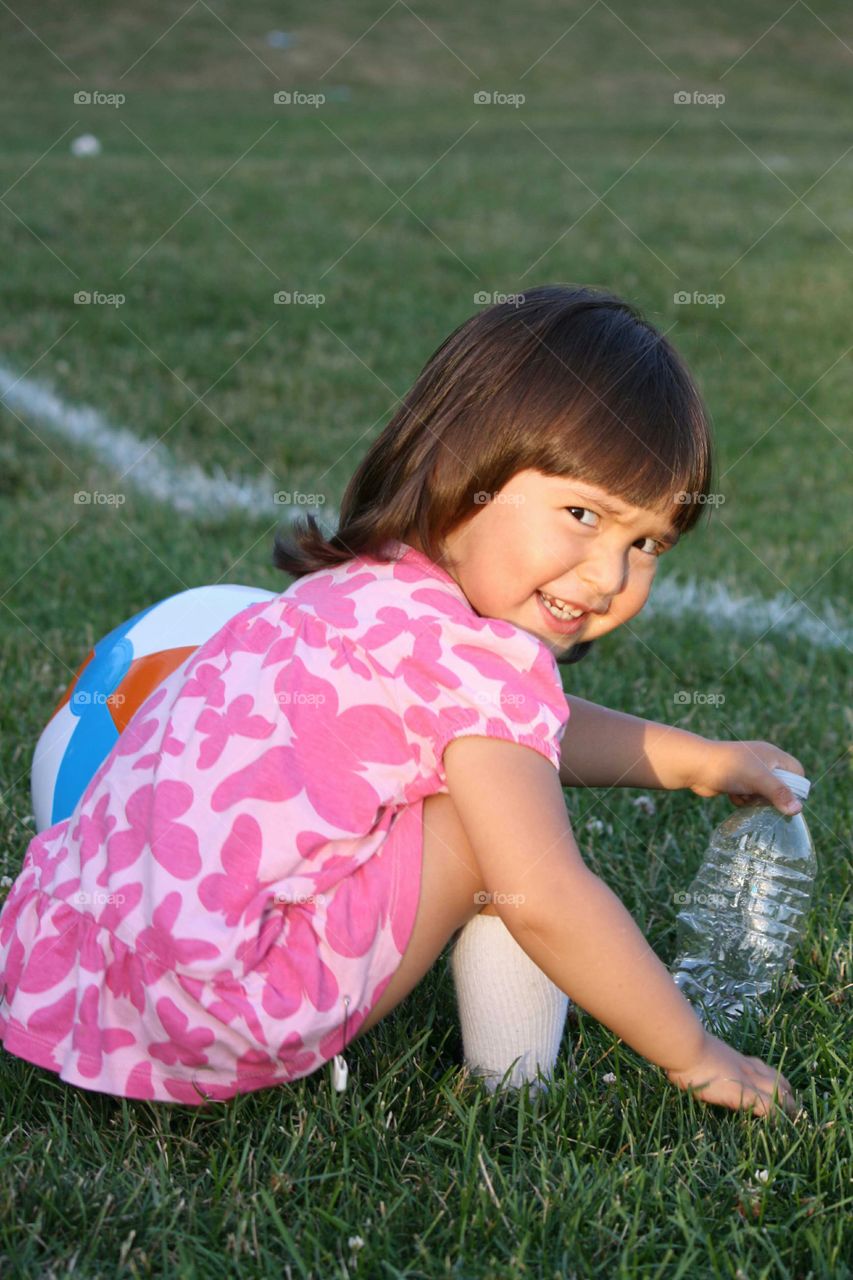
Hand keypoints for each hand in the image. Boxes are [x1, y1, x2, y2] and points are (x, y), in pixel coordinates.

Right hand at [665, 1031, 798, 1117]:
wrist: (683, 1046)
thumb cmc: (682, 1049)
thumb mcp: (696, 1053)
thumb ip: (703, 1060)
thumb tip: (693, 1065)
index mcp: (733, 1058)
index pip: (760, 1067)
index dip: (773, 1078)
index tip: (779, 1087)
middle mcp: (745, 1068)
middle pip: (776, 1078)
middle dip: (787, 1093)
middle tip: (794, 1106)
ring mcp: (746, 1080)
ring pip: (778, 1092)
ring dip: (788, 1105)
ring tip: (796, 1118)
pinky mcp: (743, 1094)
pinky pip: (769, 1107)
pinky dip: (778, 1117)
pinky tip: (782, 1126)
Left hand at [683, 739, 805, 814]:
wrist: (696, 765)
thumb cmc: (731, 767)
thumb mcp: (759, 780)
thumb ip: (779, 794)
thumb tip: (798, 810)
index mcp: (772, 755)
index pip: (797, 771)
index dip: (796, 787)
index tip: (788, 800)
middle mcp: (762, 761)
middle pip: (780, 785)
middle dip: (771, 797)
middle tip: (763, 800)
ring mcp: (747, 770)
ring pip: (763, 793)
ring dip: (755, 800)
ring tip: (745, 797)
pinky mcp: (735, 780)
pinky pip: (748, 795)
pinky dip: (743, 799)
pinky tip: (733, 796)